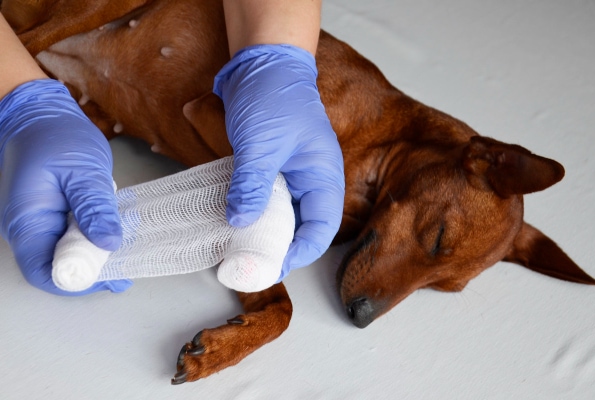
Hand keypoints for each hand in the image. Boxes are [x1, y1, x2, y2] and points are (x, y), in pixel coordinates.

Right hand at [0, 79, 131, 294]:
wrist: (39, 114)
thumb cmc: (56, 136)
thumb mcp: (83, 170)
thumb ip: (94, 207)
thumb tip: (109, 244)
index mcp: (27, 220)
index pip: (44, 271)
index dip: (78, 281)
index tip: (112, 278)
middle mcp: (26, 227)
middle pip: (55, 266)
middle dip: (91, 271)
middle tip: (125, 267)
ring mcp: (36, 221)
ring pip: (64, 252)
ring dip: (92, 254)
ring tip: (122, 250)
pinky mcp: (48, 214)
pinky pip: (67, 236)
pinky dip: (89, 237)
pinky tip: (108, 231)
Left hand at [214, 44, 344, 280]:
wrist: (260, 63)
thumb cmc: (272, 96)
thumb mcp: (260, 145)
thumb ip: (252, 185)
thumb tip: (240, 221)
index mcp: (322, 175)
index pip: (321, 226)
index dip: (301, 250)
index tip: (273, 264)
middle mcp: (310, 178)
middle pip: (302, 225)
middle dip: (279, 246)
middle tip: (252, 263)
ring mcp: (291, 173)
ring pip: (281, 213)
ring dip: (262, 230)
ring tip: (240, 248)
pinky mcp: (272, 168)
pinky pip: (265, 197)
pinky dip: (251, 210)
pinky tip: (234, 220)